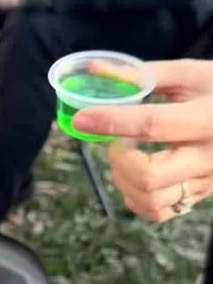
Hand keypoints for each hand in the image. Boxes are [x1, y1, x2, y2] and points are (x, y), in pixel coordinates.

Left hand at [73, 60, 212, 222]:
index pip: (153, 124)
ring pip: (151, 199)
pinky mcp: (201, 196)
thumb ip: (144, 75)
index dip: (113, 122)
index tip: (83, 118)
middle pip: (150, 176)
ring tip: (125, 158)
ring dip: (123, 181)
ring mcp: (206, 181)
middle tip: (118, 142)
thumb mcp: (191, 74)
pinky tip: (134, 178)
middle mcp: (208, 156)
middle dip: (119, 161)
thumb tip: (95, 71)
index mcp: (206, 119)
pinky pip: (159, 212)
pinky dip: (136, 199)